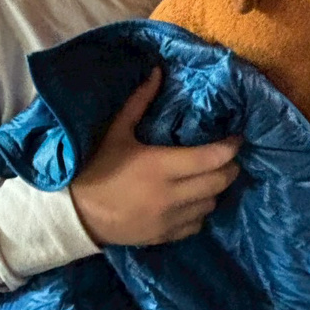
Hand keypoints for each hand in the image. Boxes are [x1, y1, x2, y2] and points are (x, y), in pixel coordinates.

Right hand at [69, 68, 240, 246]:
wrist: (73, 215)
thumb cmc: (94, 168)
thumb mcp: (115, 131)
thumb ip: (139, 102)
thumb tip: (157, 72)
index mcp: (160, 166)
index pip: (210, 158)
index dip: (230, 147)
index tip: (237, 137)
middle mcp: (170, 195)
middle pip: (219, 182)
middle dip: (229, 167)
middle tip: (228, 155)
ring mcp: (169, 220)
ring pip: (211, 204)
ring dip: (215, 189)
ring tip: (209, 175)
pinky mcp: (164, 237)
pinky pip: (197, 224)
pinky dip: (201, 210)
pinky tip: (193, 199)